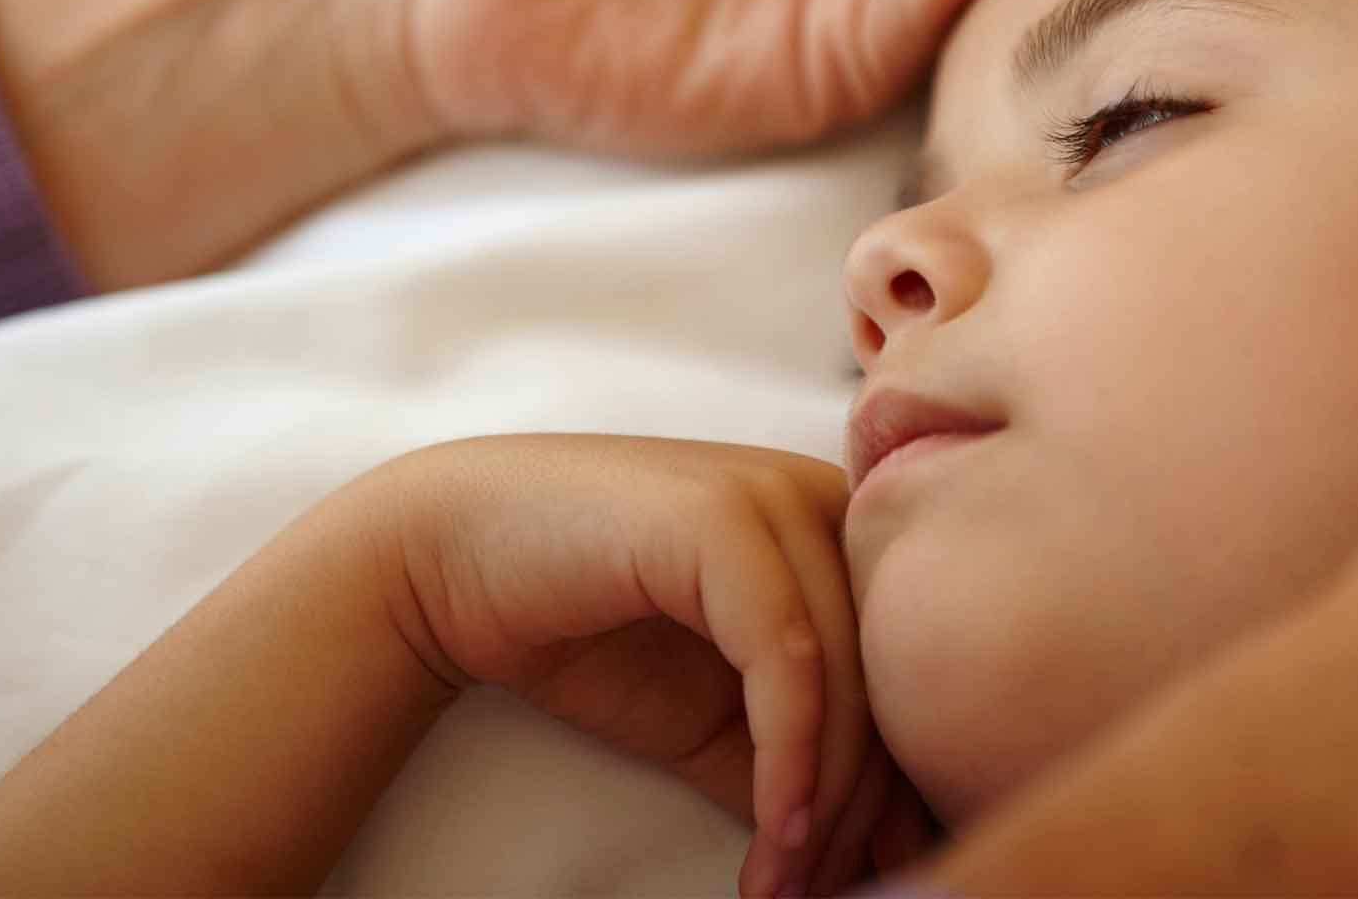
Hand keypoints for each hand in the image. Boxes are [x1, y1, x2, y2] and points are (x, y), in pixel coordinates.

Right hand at [372, 434, 933, 897]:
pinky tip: (776, 835)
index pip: (905, 668)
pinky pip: (787, 662)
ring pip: (846, 677)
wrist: (451, 563)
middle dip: (864, 810)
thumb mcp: (716, 718)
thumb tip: (889, 851)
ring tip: (785, 886)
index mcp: (837, 531)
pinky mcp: (722, 518)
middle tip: (822, 897)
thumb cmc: (590, 631)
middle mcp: (823, 498)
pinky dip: (789, 762)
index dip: (897, 786)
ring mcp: (775, 497)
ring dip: (823, 805)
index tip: (877, 877)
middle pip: (888, 678)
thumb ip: (796, 764)